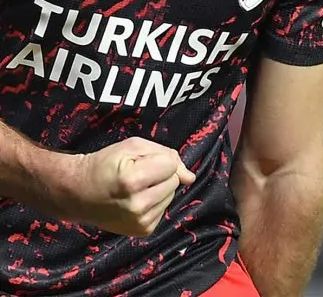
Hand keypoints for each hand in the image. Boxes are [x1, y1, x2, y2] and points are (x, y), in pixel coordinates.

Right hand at [61, 137, 195, 236]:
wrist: (77, 193)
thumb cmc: (104, 165)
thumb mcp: (132, 147)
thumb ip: (166, 155)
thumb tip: (190, 177)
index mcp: (133, 180)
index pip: (171, 165)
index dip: (158, 160)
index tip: (138, 163)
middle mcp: (138, 205)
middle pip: (173, 181)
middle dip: (160, 175)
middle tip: (135, 176)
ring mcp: (140, 221)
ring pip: (170, 195)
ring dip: (158, 189)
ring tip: (134, 189)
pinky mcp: (142, 230)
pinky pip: (163, 209)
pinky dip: (154, 202)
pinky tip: (135, 201)